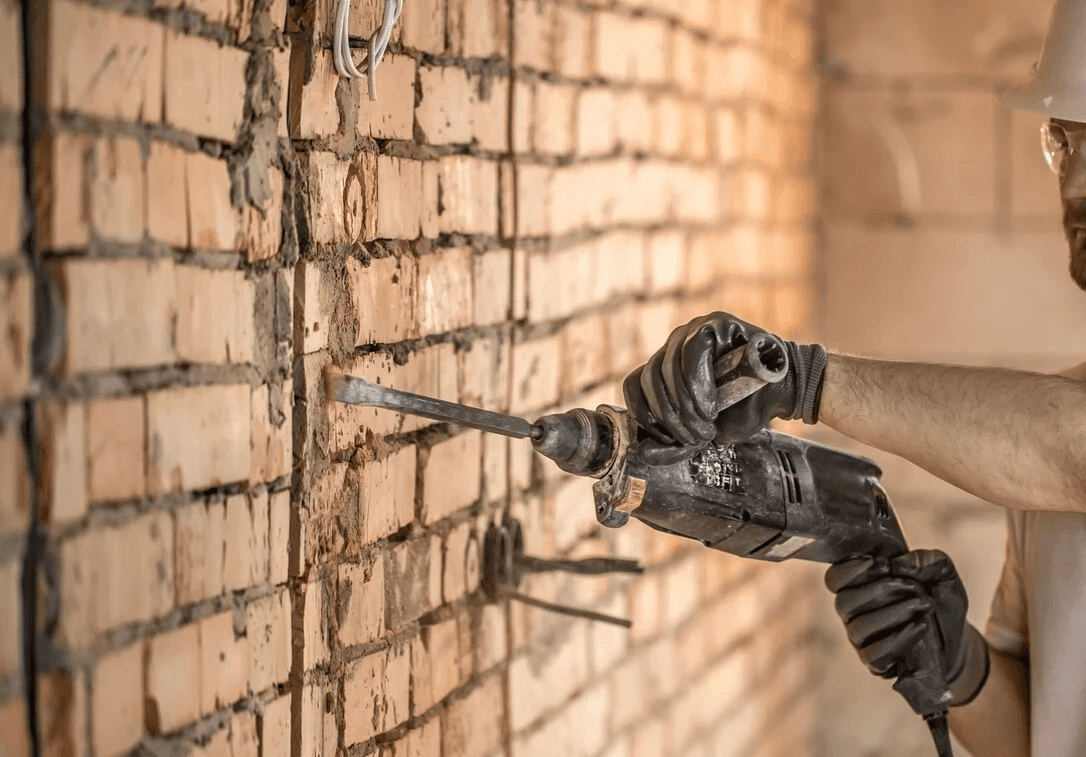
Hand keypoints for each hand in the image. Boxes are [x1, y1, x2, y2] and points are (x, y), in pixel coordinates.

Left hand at [622, 312, 826, 463]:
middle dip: (670, 417)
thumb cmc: (744, 409)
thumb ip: (674, 442)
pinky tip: (711, 406)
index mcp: (664, 367)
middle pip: (650, 380)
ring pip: (668, 368)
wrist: (784, 394)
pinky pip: (692, 353)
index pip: (634, 386)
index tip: (665, 438)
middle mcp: (673, 345)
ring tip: (707, 426)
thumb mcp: (704, 433)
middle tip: (695, 438)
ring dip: (686, 407)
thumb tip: (642, 454)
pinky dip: (698, 386)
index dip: (643, 415)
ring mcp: (692, 330)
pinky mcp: (715, 323)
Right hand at [825, 550, 989, 706]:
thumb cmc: (939, 598)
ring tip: (922, 606)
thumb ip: (927, 561)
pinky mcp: (875, 662)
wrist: (957, 636)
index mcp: (859, 584)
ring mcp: (862, 638)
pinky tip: (919, 627)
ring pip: (858, 628)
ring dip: (892, 614)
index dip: (849, 570)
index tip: (881, 563)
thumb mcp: (942, 573)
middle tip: (911, 586)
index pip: (834, 579)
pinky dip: (898, 639)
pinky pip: (873, 655)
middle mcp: (854, 611)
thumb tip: (900, 565)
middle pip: (843, 602)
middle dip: (878, 591)